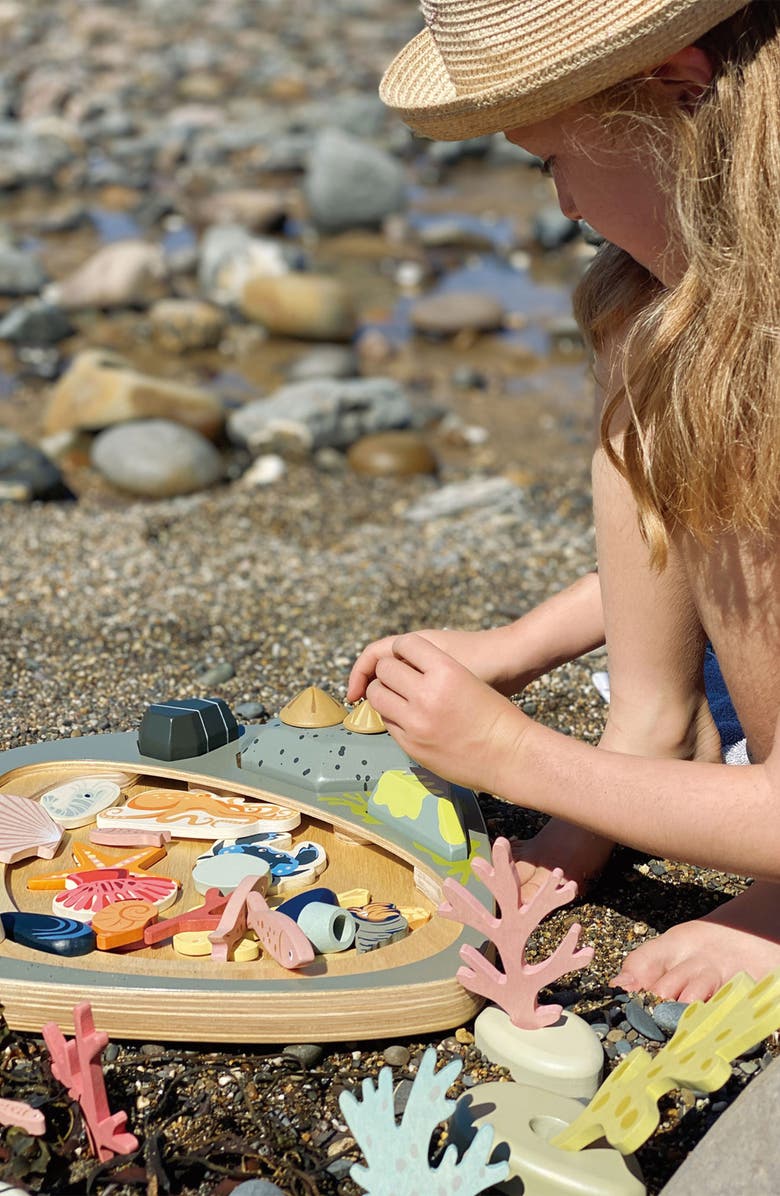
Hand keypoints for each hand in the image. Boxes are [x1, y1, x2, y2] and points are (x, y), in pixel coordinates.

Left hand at [364, 633, 528, 793]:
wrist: (511, 755)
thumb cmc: (497, 716)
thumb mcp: (468, 680)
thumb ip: (436, 671)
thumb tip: (408, 668)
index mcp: (445, 670)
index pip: (405, 644)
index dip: (402, 649)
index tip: (402, 655)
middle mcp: (427, 693)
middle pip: (385, 670)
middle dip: (388, 672)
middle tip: (394, 677)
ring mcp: (416, 721)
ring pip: (378, 696)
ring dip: (383, 693)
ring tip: (394, 695)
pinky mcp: (411, 744)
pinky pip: (387, 722)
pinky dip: (392, 716)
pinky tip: (404, 717)